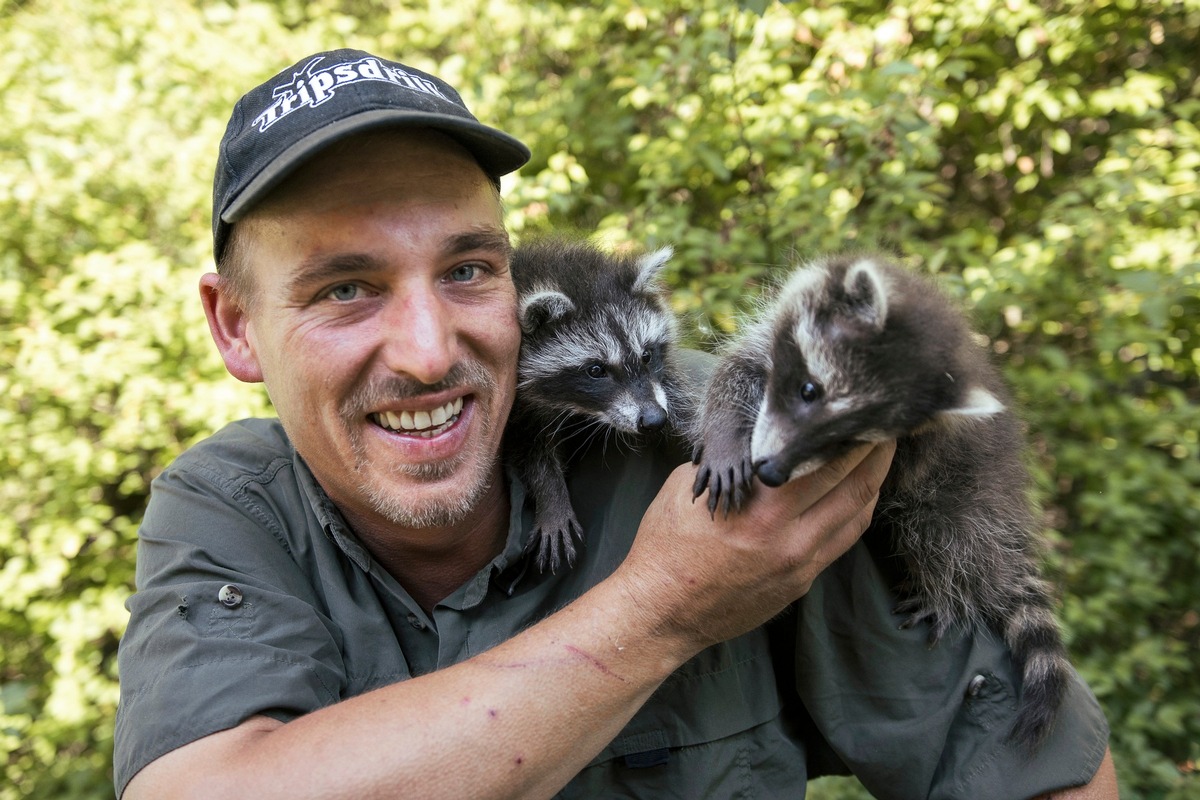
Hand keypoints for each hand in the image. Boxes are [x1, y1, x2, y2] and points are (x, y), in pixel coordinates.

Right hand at [615, 441, 894, 653]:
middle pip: (855, 487)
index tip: (863, 411)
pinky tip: (856, 493)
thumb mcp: (692, 486)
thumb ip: (733, 460)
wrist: (661, 610)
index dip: (853, 435)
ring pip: (857, 517)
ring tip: (880, 455)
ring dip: (873, 482)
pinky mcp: (801, 583)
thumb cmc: (667, 544)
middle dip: (876, 452)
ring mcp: (800, 565)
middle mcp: (790, 538)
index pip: (827, 462)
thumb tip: (760, 432)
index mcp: (762, 508)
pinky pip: (841, 541)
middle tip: (888, 425)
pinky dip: (854, 512)